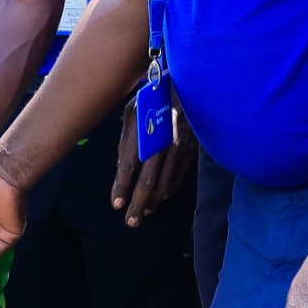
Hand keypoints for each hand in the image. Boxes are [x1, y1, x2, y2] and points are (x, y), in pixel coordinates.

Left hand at [112, 108, 194, 226]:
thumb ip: (126, 140)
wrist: (185, 85)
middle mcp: (162, 141)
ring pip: (166, 182)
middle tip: (130, 222)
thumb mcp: (132, 112)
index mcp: (143, 130)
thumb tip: (122, 169)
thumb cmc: (152, 98)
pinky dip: (168, 191)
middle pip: (149, 181)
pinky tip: (160, 199)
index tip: (116, 205)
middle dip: (138, 204)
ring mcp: (179, 147)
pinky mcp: (191, 149)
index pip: (130, 165)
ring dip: (154, 202)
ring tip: (143, 214)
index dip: (122, 186)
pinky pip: (179, 176)